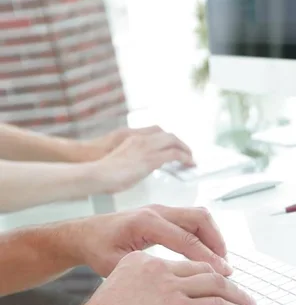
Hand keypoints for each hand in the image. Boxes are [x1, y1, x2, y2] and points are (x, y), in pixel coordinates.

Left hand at [65, 206, 232, 276]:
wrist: (84, 233)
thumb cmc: (97, 248)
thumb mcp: (115, 265)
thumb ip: (145, 271)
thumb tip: (176, 282)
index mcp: (146, 223)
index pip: (186, 239)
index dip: (207, 257)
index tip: (222, 272)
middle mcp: (157, 211)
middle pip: (199, 218)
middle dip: (217, 241)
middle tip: (225, 265)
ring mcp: (161, 209)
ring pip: (199, 216)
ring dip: (213, 236)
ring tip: (219, 261)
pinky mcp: (164, 213)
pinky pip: (191, 219)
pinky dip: (203, 235)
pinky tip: (206, 254)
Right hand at [71, 252, 254, 304]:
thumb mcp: (119, 295)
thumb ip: (143, 292)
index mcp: (141, 262)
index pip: (180, 265)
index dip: (200, 273)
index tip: (211, 279)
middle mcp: (159, 268)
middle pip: (201, 270)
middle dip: (222, 280)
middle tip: (235, 288)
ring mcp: (172, 287)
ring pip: (215, 284)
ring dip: (235, 294)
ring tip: (247, 302)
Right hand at [78, 126, 192, 162]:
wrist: (96, 174)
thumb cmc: (101, 172)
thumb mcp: (119, 160)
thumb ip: (131, 159)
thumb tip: (138, 168)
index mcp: (131, 137)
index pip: (156, 130)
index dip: (168, 137)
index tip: (174, 144)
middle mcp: (140, 139)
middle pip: (167, 134)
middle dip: (179, 142)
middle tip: (186, 152)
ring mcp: (146, 147)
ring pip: (173, 141)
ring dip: (185, 149)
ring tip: (191, 158)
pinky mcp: (151, 159)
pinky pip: (174, 154)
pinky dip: (185, 158)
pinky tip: (189, 163)